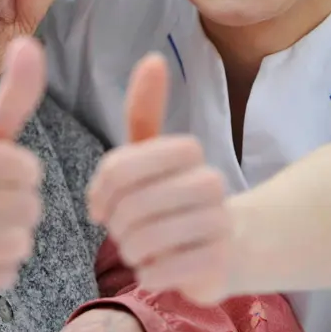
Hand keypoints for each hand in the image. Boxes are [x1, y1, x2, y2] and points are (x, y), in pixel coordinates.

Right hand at [0, 36, 45, 299]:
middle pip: (26, 210)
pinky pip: (1, 278)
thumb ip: (13, 93)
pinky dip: (1, 265)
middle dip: (23, 203)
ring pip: (15, 246)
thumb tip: (28, 41)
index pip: (25, 170)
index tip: (7, 168)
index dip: (25, 170)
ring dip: (15, 235)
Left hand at [87, 54, 231, 304]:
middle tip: (126, 231)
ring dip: (131, 251)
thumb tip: (153, 58)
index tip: (104, 205)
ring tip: (142, 248)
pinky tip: (159, 268)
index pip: (116, 169)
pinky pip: (157, 272)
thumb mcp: (153, 153)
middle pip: (128, 208)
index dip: (101, 192)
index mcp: (188, 151)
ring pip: (141, 241)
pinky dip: (148, 274)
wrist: (229, 246)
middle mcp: (209, 182)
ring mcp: (218, 224)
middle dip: (117, 226)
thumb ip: (145, 110)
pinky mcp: (218, 264)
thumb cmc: (174, 197)